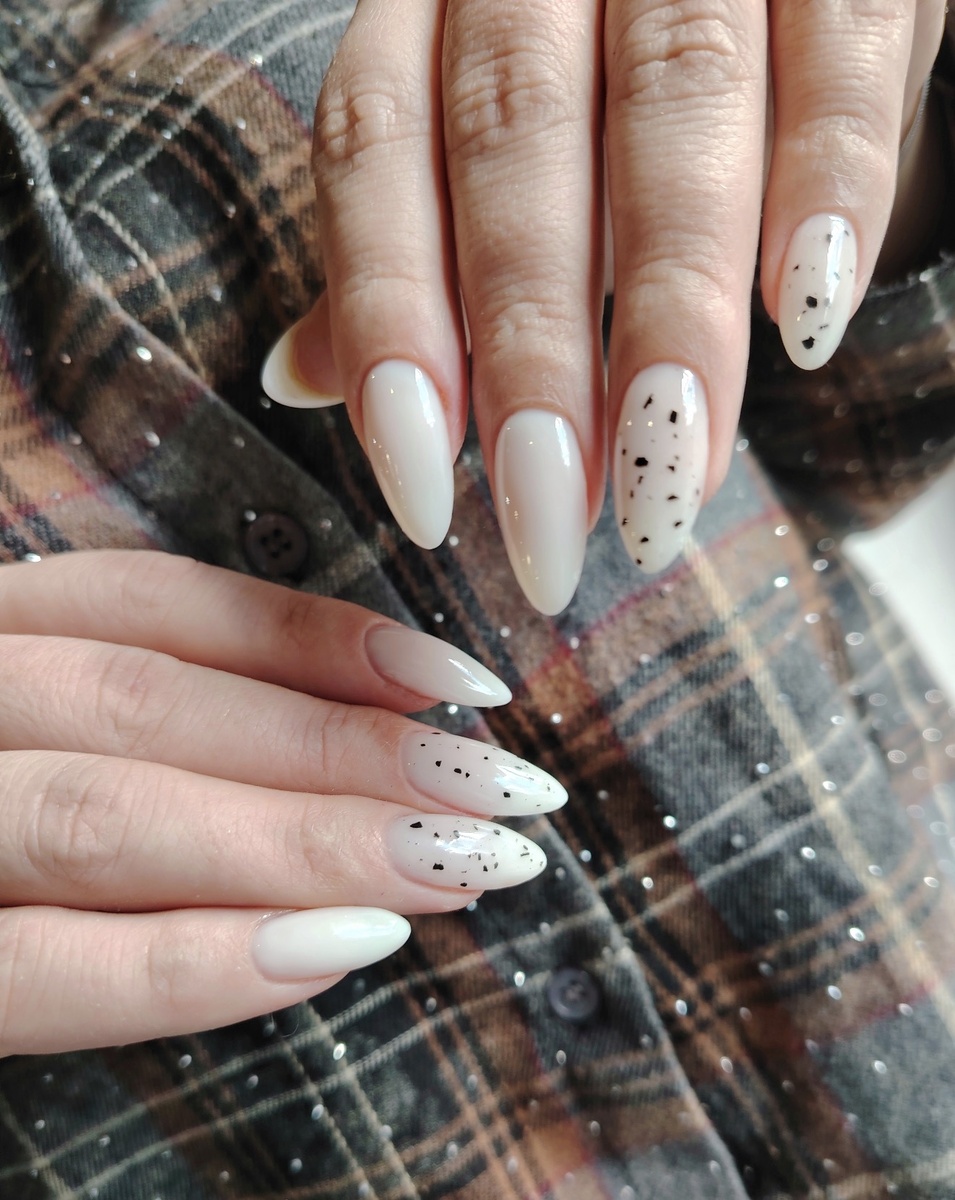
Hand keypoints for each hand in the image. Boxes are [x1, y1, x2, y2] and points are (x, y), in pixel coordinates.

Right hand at [0, 551, 560, 1053]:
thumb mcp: (40, 718)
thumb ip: (141, 716)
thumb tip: (360, 735)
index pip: (155, 605)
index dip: (318, 637)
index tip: (456, 680)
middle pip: (149, 703)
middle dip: (343, 746)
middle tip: (502, 794)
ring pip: (104, 811)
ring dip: (304, 838)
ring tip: (458, 864)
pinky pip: (37, 970)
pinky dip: (193, 960)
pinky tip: (340, 948)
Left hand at [262, 0, 945, 612]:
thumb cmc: (600, 66)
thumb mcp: (478, 135)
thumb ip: (401, 241)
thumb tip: (302, 379)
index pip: (376, 149)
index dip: (390, 323)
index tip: (425, 496)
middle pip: (514, 145)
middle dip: (534, 354)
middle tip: (552, 522)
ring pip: (673, 111)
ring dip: (672, 315)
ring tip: (665, 477)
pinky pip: (839, 58)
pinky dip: (828, 187)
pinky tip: (806, 323)